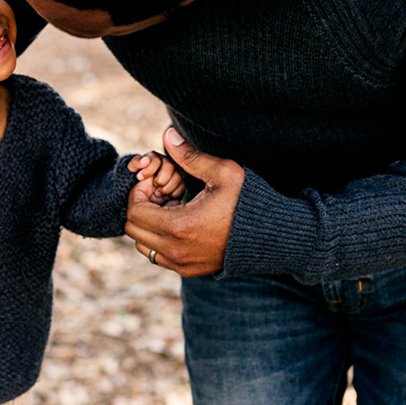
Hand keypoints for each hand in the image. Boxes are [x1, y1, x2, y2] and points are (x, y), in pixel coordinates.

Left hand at [125, 128, 244, 275]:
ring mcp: (182, 264)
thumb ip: (190, 156)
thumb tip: (167, 134)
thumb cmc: (248, 201)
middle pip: (133, 230)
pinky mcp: (189, 270)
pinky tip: (180, 222)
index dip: (139, 193)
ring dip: (148, 225)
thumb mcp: (222, 173)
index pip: (134, 212)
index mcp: (179, 227)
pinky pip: (159, 256)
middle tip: (162, 193)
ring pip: (143, 245)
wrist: (272, 236)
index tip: (154, 182)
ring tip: (170, 208)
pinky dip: (159, 239)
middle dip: (141, 208)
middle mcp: (176, 251)